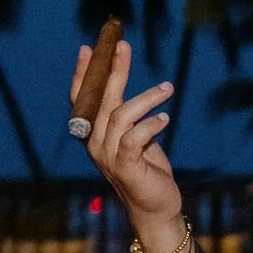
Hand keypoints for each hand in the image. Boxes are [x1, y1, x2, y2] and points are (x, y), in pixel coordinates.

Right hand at [71, 38, 184, 251]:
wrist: (155, 208)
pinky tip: (165, 119)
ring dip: (146, 98)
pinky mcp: (126, 167)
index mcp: (95, 134)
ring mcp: (108, 156)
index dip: (84, 74)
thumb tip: (138, 91)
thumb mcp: (137, 138)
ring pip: (120, 115)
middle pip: (101, 99)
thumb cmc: (147, 170)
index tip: (90, 48)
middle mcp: (96, 143)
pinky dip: (150, 125)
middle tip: (122, 44)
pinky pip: (134, 137)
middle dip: (111, 70)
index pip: (83, 99)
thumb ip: (130, 118)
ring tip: (168, 88)